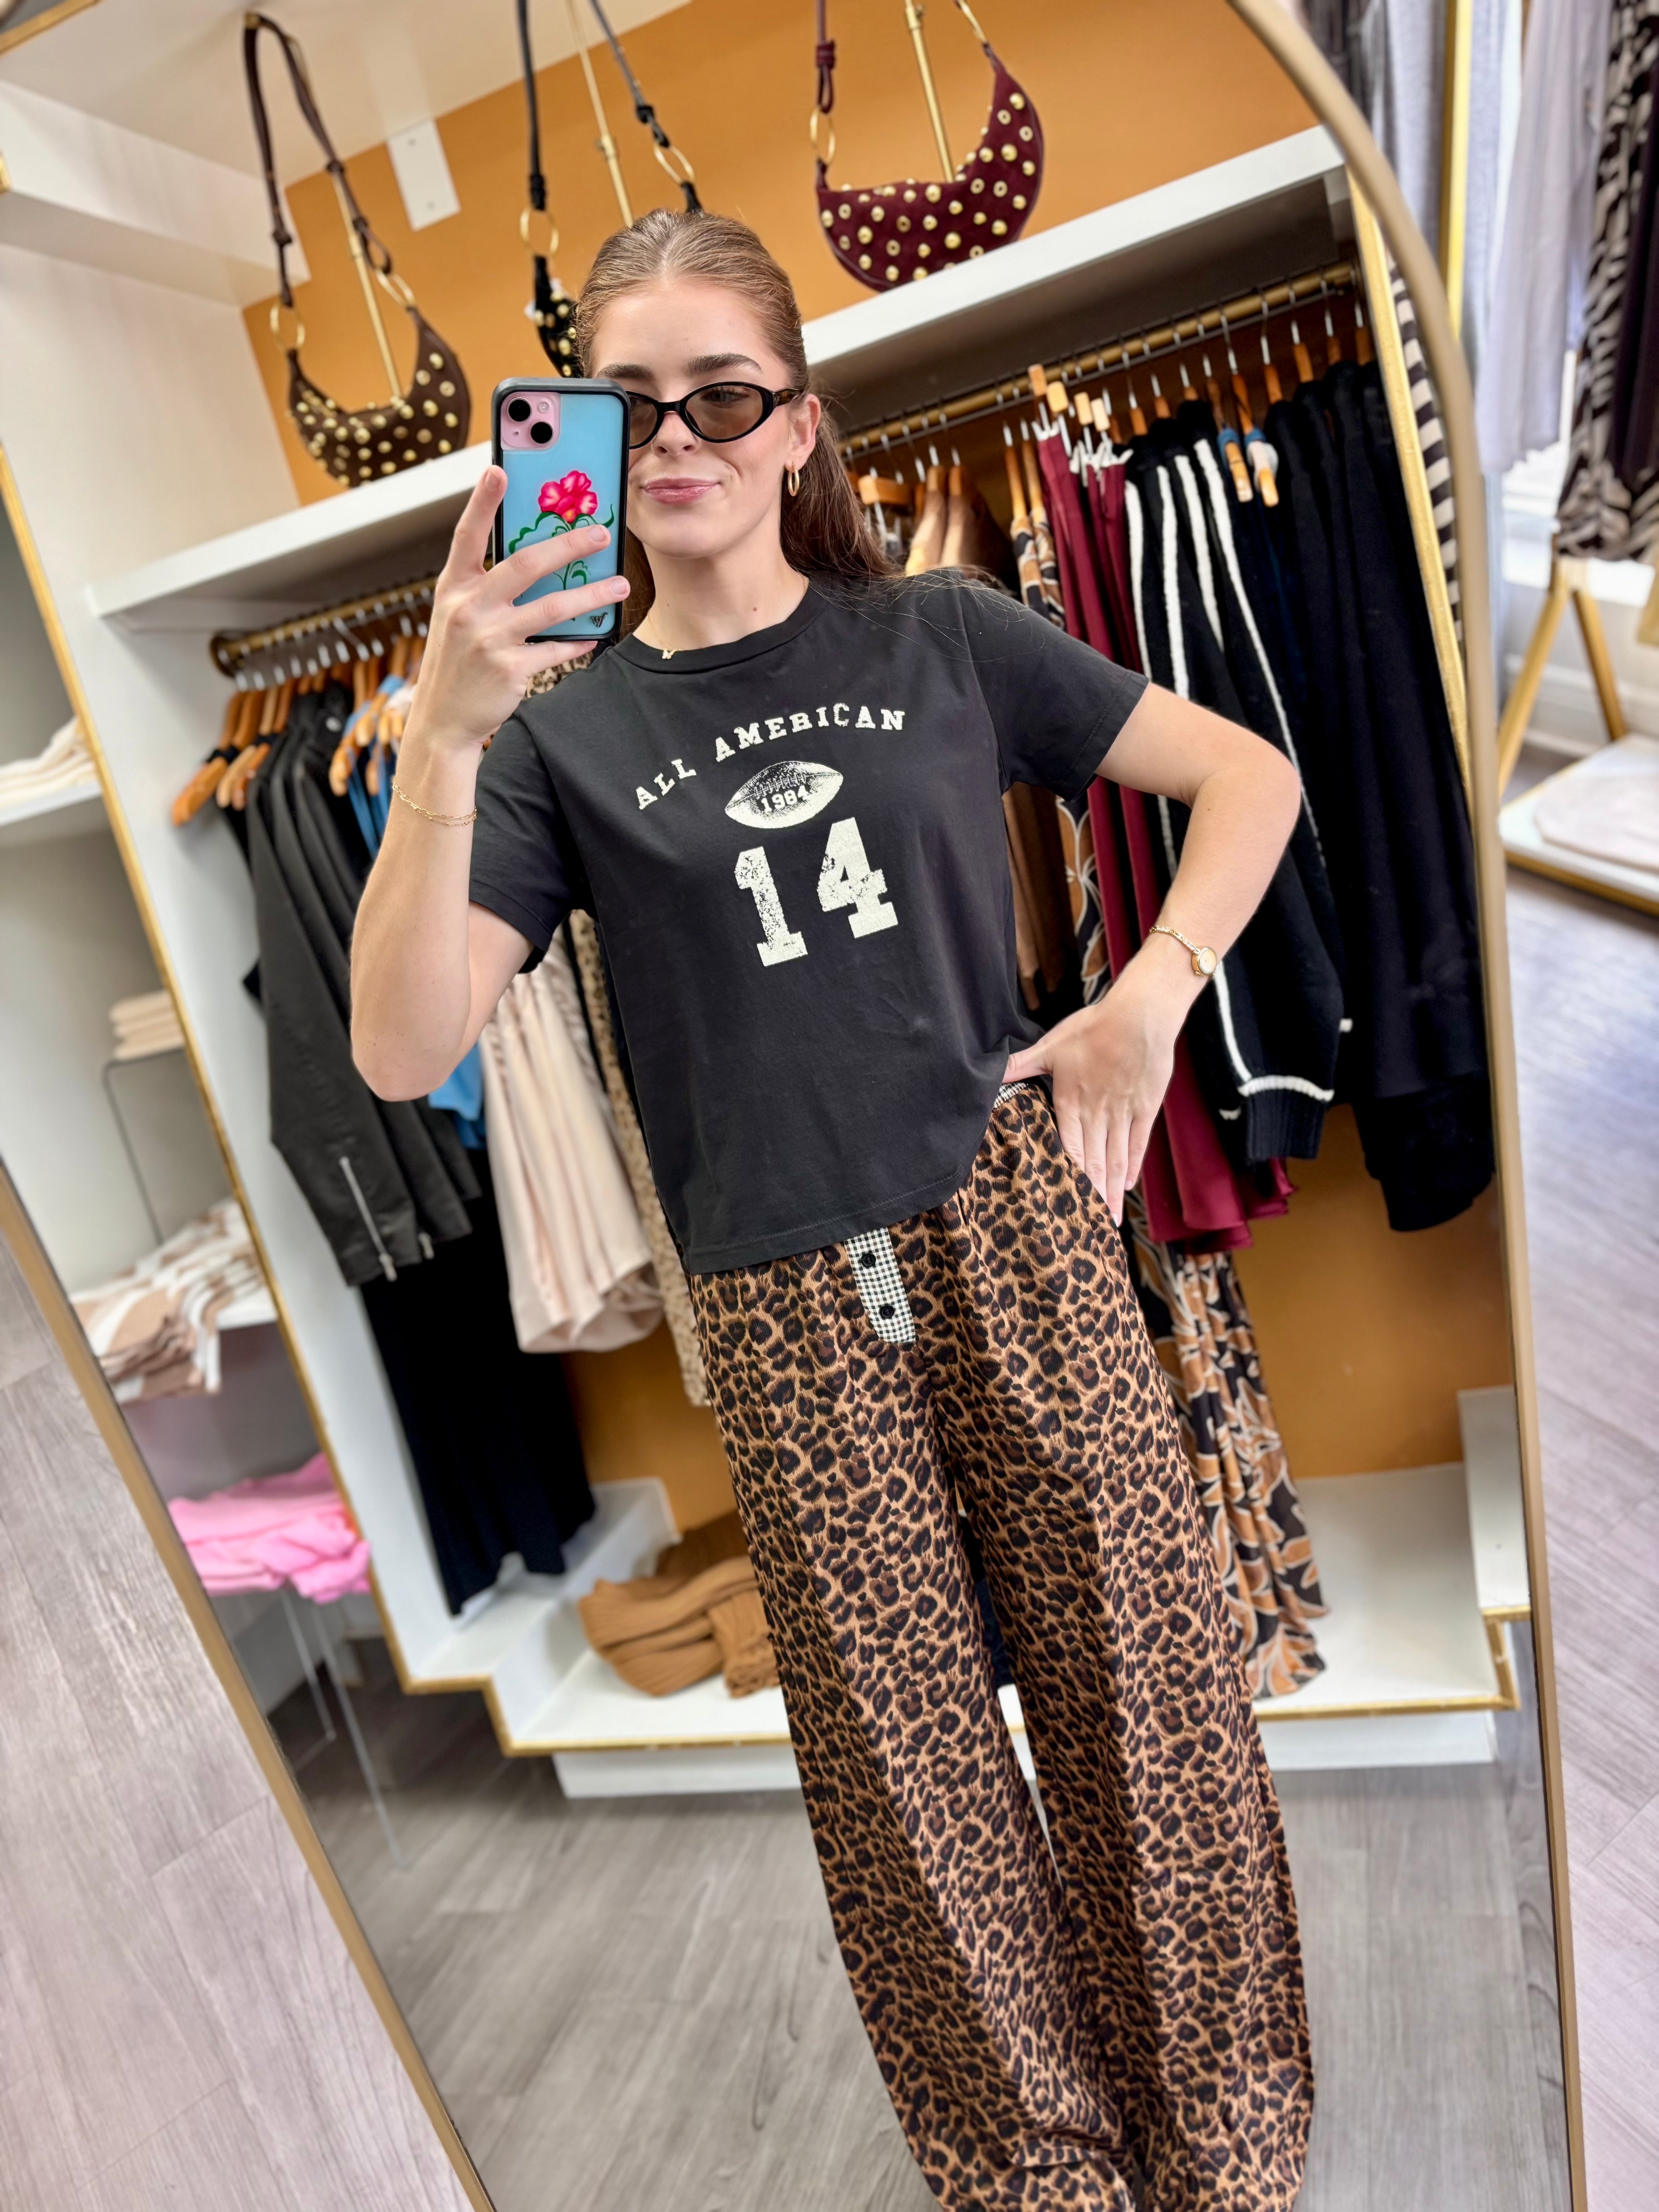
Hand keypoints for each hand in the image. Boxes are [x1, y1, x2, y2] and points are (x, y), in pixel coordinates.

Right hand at [404, 465, 629, 757]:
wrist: (443, 719)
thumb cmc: (457, 661)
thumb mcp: (458, 617)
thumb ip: (486, 588)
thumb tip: (537, 561)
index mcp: (453, 588)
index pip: (466, 536)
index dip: (482, 502)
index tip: (499, 468)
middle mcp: (468, 608)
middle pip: (525, 564)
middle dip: (568, 545)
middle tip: (601, 534)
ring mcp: (488, 639)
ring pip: (553, 607)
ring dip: (592, 595)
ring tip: (620, 585)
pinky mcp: (509, 669)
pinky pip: (555, 648)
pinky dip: (577, 642)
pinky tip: (594, 636)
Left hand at [1004, 961, 1187, 1222]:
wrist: (1140, 1015)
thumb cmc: (1093, 1027)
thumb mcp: (1051, 1045)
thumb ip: (1022, 1065)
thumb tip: (991, 1071)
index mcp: (1071, 1103)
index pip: (1067, 1149)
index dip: (1066, 1180)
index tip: (1063, 1205)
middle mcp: (1098, 1114)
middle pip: (1094, 1163)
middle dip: (1092, 1197)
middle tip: (1089, 1229)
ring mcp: (1123, 1113)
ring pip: (1116, 1159)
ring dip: (1114, 1190)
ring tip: (1111, 1219)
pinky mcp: (1145, 1108)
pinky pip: (1138, 1143)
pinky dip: (1132, 1165)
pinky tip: (1128, 1185)